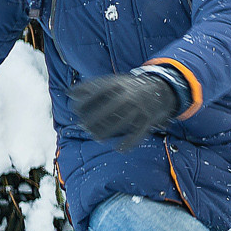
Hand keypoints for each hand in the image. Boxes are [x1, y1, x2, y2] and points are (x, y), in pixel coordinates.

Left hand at [70, 68, 187, 151]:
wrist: (161, 88)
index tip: (76, 110)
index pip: (95, 95)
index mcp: (118, 85)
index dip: (82, 104)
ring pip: (120, 124)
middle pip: (106, 112)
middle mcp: (129, 96)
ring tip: (97, 137)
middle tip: (84, 127)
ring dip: (106, 133)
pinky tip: (118, 148)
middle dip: (92, 121)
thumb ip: (92, 86)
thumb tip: (69, 93)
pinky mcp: (148, 120)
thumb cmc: (129, 87)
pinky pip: (137, 134)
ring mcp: (139, 109)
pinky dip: (128, 143)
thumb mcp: (113, 81)